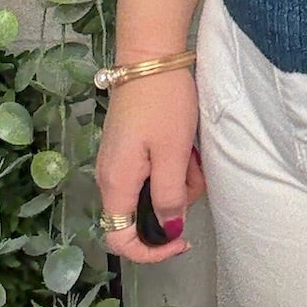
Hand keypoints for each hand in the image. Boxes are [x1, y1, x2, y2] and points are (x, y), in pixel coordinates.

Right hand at [93, 68, 204, 263]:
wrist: (150, 56)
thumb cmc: (163, 103)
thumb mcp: (173, 153)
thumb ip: (169, 196)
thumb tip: (169, 229)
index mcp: (116, 183)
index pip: (119, 240)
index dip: (150, 251)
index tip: (181, 240)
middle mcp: (110, 176)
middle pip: (140, 215)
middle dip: (173, 206)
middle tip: (195, 178)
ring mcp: (119, 159)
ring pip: (150, 192)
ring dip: (177, 182)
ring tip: (193, 155)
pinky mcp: (130, 145)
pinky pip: (151, 171)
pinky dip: (171, 165)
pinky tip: (185, 144)